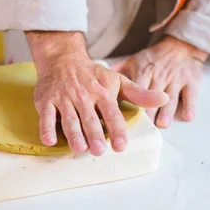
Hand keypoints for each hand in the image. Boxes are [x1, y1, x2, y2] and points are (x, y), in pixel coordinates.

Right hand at [26, 31, 167, 155]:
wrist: (62, 58)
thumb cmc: (93, 75)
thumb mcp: (118, 80)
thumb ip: (139, 94)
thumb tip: (164, 99)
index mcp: (102, 93)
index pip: (111, 112)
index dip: (116, 129)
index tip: (121, 145)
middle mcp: (83, 96)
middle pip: (89, 118)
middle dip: (94, 134)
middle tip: (99, 150)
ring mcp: (64, 98)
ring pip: (69, 118)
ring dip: (73, 133)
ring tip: (79, 148)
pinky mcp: (46, 101)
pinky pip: (46, 116)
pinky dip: (46, 128)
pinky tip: (49, 140)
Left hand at [113, 36, 206, 127]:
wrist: (181, 46)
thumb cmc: (154, 58)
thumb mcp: (135, 60)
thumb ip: (118, 71)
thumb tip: (98, 81)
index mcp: (144, 70)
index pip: (135, 88)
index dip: (131, 102)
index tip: (124, 118)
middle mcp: (160, 75)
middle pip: (153, 95)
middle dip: (148, 111)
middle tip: (143, 126)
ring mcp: (177, 78)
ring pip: (172, 97)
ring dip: (167, 111)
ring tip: (162, 124)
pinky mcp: (192, 81)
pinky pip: (191, 95)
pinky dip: (190, 106)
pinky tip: (187, 118)